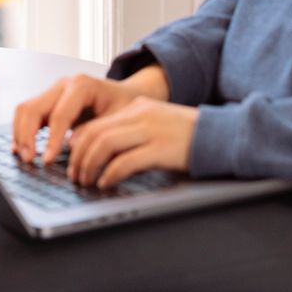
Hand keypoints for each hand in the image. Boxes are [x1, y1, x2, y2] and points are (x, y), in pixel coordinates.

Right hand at [11, 66, 168, 166]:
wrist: (128, 96)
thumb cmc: (126, 106)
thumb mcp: (119, 119)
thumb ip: (97, 130)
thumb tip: (72, 145)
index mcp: (81, 85)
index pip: (59, 114)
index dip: (51, 139)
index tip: (47, 160)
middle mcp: (63, 84)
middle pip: (33, 107)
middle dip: (27, 135)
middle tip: (30, 160)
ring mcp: (54, 92)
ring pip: (25, 109)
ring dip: (20, 134)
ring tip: (24, 157)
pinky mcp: (49, 102)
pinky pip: (28, 114)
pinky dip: (21, 130)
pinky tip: (21, 148)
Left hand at [65, 99, 199, 188]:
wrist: (219, 135)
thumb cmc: (186, 136)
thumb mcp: (154, 125)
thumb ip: (130, 132)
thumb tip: (100, 153)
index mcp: (136, 107)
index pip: (95, 123)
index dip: (78, 145)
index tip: (72, 161)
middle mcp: (140, 115)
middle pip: (95, 133)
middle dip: (79, 158)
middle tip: (75, 176)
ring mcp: (151, 130)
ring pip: (105, 144)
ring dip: (90, 166)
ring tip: (87, 182)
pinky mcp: (161, 148)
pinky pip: (126, 161)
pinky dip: (110, 174)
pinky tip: (107, 184)